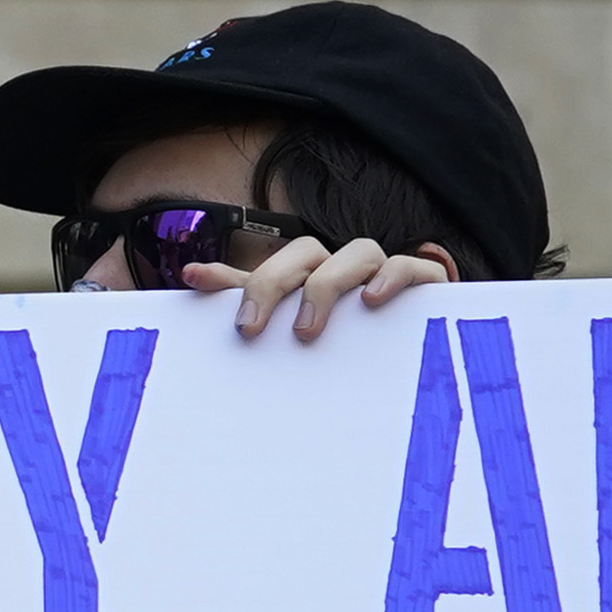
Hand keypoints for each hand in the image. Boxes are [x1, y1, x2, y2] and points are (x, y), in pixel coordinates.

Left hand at [183, 230, 453, 341]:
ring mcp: (382, 274)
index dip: (253, 283)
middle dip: (276, 283)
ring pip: (359, 251)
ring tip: (307, 329)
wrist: (413, 360)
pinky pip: (412, 267)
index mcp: (312, 275)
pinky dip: (394, 275)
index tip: (237, 324)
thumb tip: (188, 272)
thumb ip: (244, 300)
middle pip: (309, 252)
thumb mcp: (289, 323)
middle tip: (253, 330)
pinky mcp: (423, 286)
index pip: (278, 264)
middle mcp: (344, 268)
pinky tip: (374, 299)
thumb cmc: (343, 340)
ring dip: (330, 283)